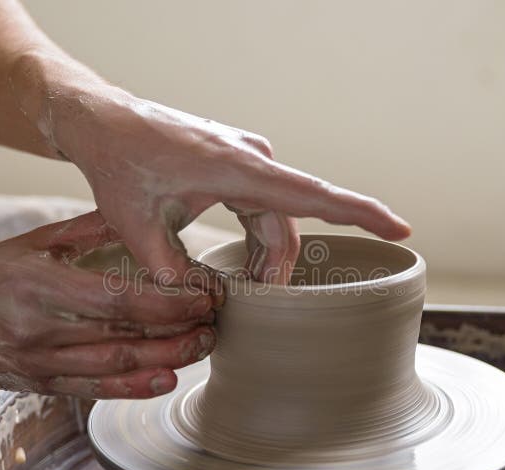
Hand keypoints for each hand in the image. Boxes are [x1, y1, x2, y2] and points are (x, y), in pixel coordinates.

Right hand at [0, 211, 215, 398]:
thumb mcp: (36, 240)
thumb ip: (90, 230)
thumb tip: (142, 214)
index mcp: (40, 284)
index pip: (118, 298)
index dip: (168, 303)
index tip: (204, 297)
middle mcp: (40, 328)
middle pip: (123, 336)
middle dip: (177, 332)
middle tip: (214, 323)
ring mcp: (39, 362)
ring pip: (114, 368)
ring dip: (165, 360)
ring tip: (200, 347)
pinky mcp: (39, 384)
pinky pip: (92, 390)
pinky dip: (132, 388)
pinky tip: (164, 379)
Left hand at [31, 83, 410, 284]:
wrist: (103, 123)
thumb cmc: (119, 166)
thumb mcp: (138, 231)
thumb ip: (174, 276)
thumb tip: (210, 303)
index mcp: (238, 169)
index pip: (314, 195)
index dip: (362, 214)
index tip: (401, 230)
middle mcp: (252, 159)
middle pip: (288, 226)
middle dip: (278, 271)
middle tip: (254, 310)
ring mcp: (246, 159)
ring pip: (275, 219)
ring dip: (265, 258)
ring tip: (242, 292)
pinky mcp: (235, 163)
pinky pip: (260, 207)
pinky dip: (255, 239)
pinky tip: (240, 266)